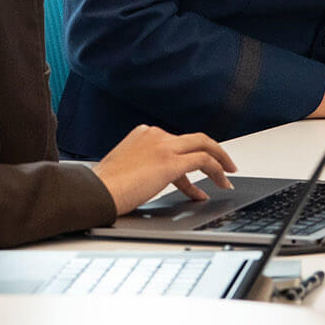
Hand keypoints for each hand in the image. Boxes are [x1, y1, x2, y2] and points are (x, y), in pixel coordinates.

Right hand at [91, 125, 237, 214]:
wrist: (96, 191)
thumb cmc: (104, 187)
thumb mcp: (125, 169)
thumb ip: (143, 168)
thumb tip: (154, 180)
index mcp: (142, 134)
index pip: (175, 143)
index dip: (190, 159)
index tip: (195, 174)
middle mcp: (154, 134)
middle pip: (195, 138)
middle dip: (214, 151)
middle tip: (226, 164)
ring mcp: (163, 146)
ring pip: (204, 145)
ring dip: (220, 161)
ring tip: (228, 176)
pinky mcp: (170, 161)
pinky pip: (204, 160)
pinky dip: (217, 170)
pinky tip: (222, 182)